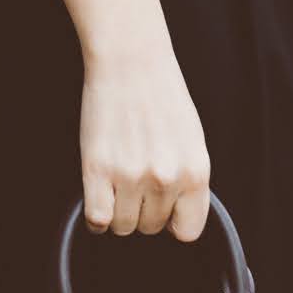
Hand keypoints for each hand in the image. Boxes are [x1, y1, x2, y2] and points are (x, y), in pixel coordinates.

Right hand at [79, 42, 210, 241]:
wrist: (131, 61)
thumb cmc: (162, 94)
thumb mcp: (193, 140)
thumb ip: (189, 179)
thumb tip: (176, 212)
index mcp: (196, 172)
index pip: (188, 231)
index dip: (173, 222)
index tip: (164, 210)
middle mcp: (166, 178)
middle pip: (151, 228)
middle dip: (143, 211)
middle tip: (136, 184)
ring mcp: (131, 176)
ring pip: (123, 226)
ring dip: (118, 212)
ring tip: (117, 185)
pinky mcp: (98, 169)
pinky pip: (97, 219)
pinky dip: (97, 217)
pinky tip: (99, 196)